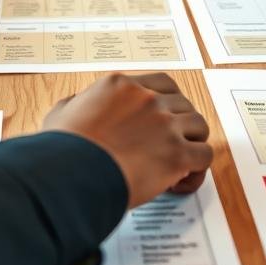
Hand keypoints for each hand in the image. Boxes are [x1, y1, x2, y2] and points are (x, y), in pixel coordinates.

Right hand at [43, 73, 211, 208]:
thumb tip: (77, 106)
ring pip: (198, 126)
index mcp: (122, 85)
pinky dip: (197, 169)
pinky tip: (180, 181)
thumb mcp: (62, 112)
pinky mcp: (176, 154)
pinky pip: (204, 155)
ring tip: (178, 162)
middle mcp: (148, 99)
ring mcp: (165, 124)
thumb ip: (77, 103)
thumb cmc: (63, 147)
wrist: (71, 173)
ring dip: (192, 143)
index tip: (162, 117)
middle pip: (182, 104)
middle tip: (167, 145)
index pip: (162, 83)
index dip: (166, 102)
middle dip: (179, 124)